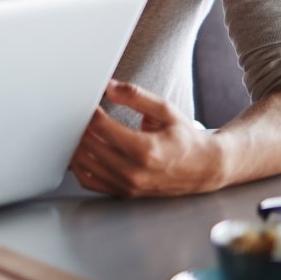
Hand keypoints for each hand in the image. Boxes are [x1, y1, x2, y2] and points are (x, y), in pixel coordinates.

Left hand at [69, 79, 223, 196]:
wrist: (204, 168)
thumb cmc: (185, 138)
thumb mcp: (165, 110)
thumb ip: (135, 95)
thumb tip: (108, 86)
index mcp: (145, 149)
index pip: (100, 127)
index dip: (88, 111)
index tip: (87, 102)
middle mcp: (134, 172)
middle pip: (88, 144)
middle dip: (80, 125)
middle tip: (79, 113)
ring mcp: (127, 186)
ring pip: (83, 164)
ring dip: (76, 144)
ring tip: (79, 129)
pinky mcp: (124, 193)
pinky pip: (89, 181)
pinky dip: (80, 166)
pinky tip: (83, 151)